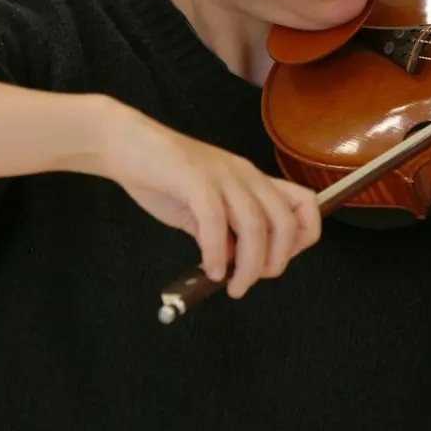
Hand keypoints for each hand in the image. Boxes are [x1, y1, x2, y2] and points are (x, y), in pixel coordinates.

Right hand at [92, 102, 321, 298]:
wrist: (125, 144)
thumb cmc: (162, 176)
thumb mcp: (202, 209)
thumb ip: (222, 233)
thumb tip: (234, 263)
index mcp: (253, 180)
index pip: (305, 204)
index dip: (303, 238)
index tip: (276, 261)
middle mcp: (246, 175)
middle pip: (286, 222)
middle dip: (276, 261)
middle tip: (250, 281)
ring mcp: (222, 175)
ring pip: (256, 225)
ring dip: (249, 266)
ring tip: (233, 286)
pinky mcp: (195, 178)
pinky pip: (216, 220)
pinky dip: (216, 252)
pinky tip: (209, 269)